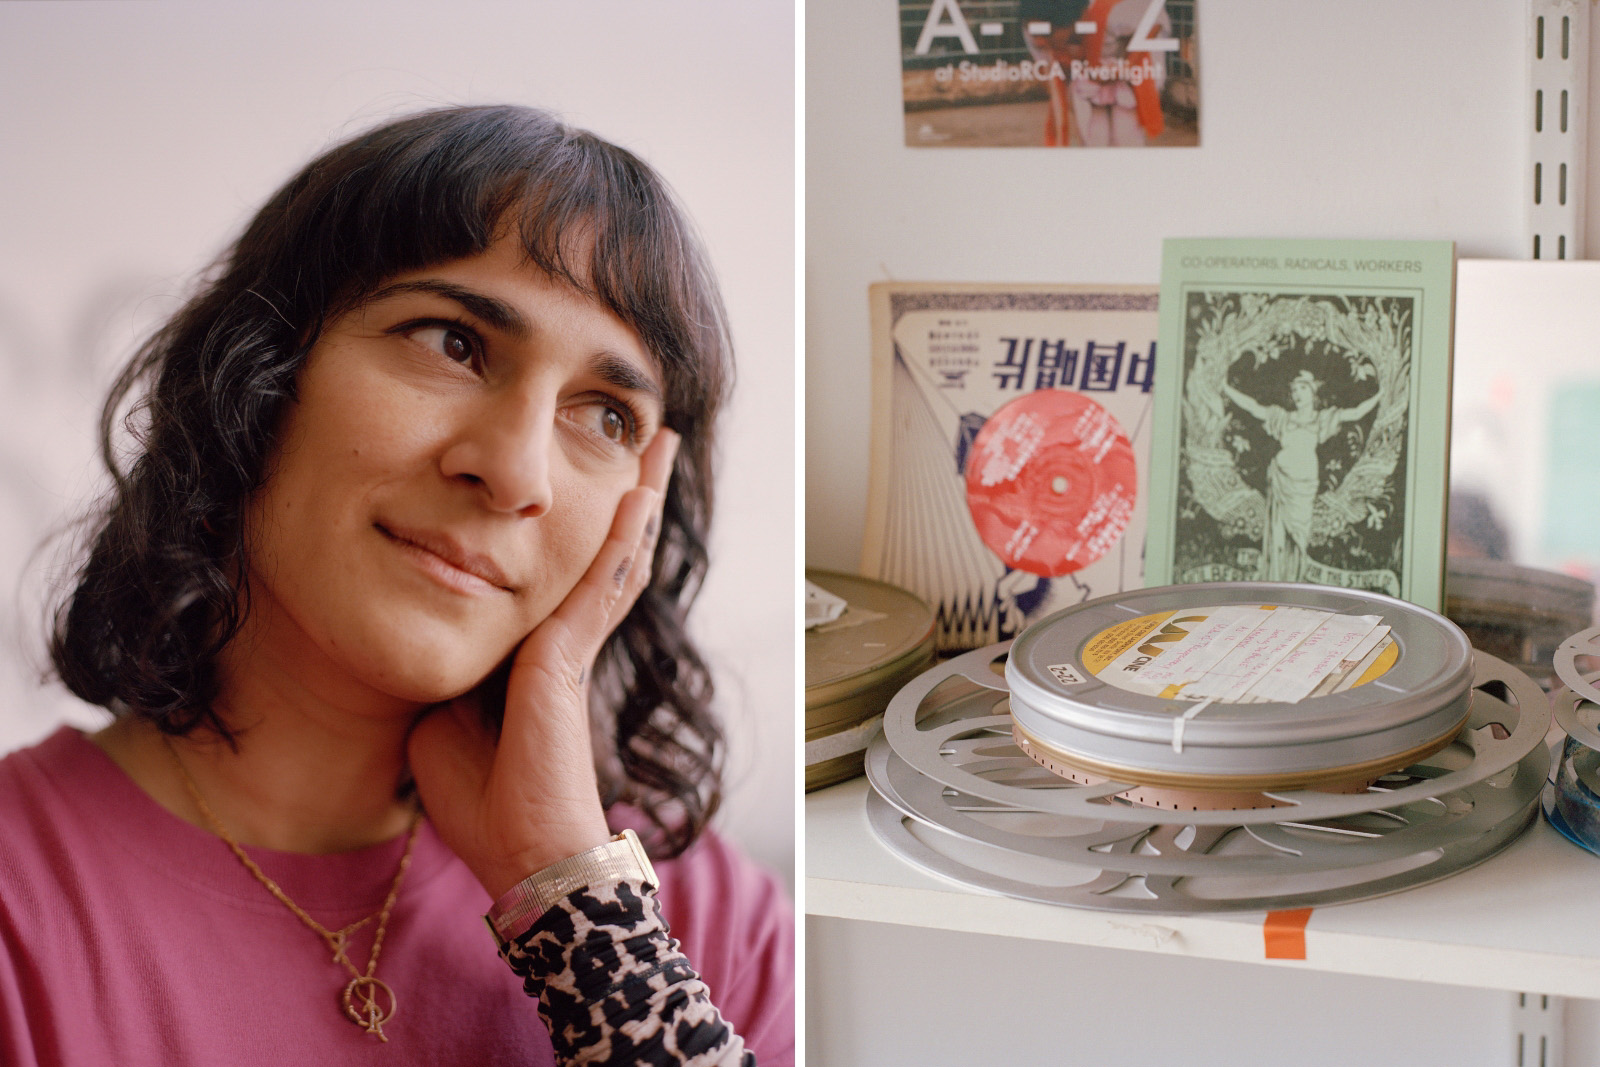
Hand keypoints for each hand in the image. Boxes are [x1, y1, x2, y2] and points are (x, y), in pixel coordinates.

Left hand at [407, 429, 679, 899]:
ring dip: (639, 498)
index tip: (590, 484)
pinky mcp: (570, 658)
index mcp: (538, 660)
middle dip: (630, 497)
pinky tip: (636, 493)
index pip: (564, 578)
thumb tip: (428, 638)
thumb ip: (448, 672)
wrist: (518, 852)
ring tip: (659, 444)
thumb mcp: (443, 721)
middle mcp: (567, 644)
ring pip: (616, 556)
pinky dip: (621, 537)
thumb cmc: (483, 803)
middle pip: (604, 554)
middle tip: (650, 441)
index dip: (586, 531)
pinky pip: (602, 584)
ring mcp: (575, 648)